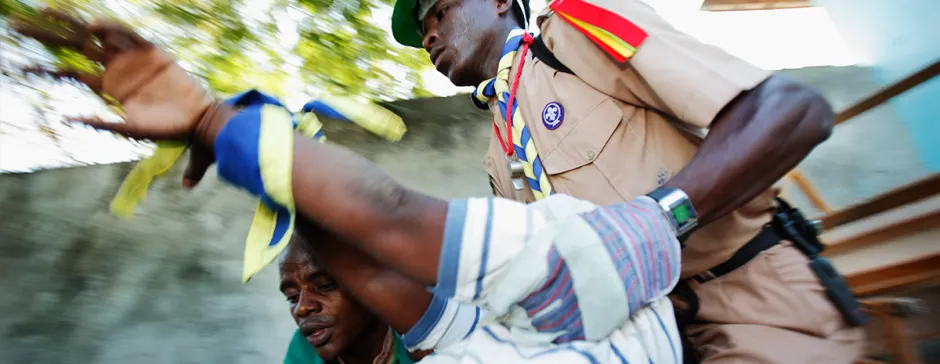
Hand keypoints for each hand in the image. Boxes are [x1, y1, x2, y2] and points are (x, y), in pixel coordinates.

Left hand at [13, 11, 219, 141]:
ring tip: (45, 13)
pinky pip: (128, 35)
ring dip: (71, 25)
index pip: (69, 73)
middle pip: (75, 47)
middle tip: (17, 27)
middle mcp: (116, 68)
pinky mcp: (151, 52)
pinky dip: (111, 29)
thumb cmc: (166, 129)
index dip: (44, 69)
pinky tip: (91, 27)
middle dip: (47, 36)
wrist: (197, 121)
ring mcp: (132, 58)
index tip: (18, 69)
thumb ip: (100, 123)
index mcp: (107, 87)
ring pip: (96, 36)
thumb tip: (66, 118)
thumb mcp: (128, 129)